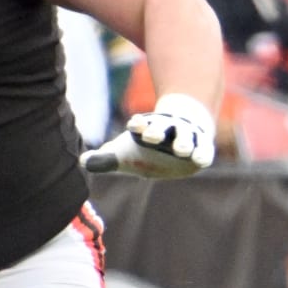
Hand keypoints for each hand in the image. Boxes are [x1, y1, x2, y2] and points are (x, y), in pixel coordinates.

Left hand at [82, 93, 214, 177]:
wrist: (186, 127)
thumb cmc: (151, 145)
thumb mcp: (128, 152)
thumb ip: (107, 158)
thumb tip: (83, 162)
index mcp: (147, 131)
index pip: (141, 125)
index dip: (138, 126)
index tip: (134, 125)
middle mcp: (167, 131)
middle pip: (162, 128)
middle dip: (156, 132)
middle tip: (150, 137)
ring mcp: (187, 137)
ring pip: (185, 137)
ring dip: (183, 142)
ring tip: (181, 149)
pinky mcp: (203, 147)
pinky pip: (204, 150)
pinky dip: (202, 154)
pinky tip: (199, 159)